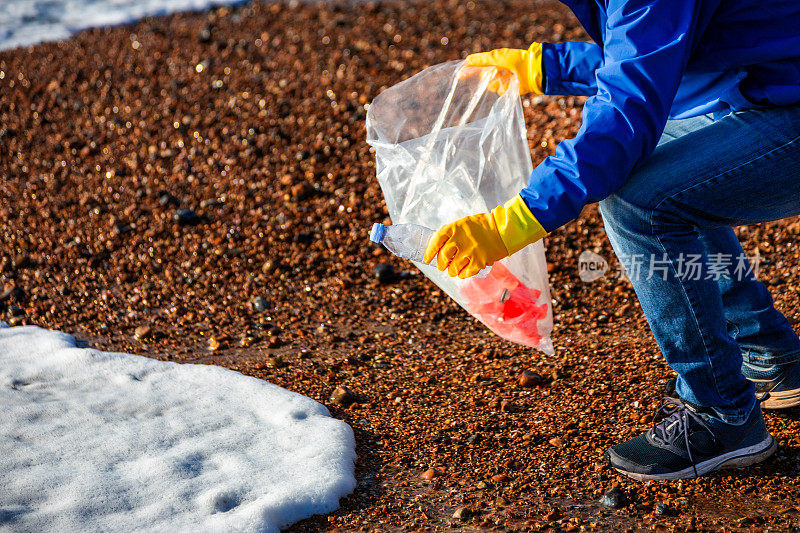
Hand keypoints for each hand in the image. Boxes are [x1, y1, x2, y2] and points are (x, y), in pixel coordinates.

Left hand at [424, 195, 546, 278]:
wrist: (504, 229)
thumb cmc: (483, 226)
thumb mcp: (464, 223)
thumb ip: (452, 233)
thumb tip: (438, 246)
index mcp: (454, 228)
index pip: (436, 241)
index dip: (430, 252)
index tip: (427, 259)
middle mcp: (460, 240)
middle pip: (443, 257)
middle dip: (440, 264)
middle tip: (442, 266)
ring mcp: (469, 252)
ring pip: (453, 268)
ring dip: (451, 271)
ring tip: (453, 270)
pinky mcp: (479, 262)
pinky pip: (465, 273)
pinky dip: (462, 275)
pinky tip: (463, 273)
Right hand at [461, 43, 543, 95]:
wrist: (532, 70)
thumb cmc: (514, 60)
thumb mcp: (496, 57)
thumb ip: (481, 59)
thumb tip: (467, 60)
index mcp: (494, 62)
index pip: (477, 67)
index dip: (469, 71)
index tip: (459, 75)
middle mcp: (497, 72)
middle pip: (483, 78)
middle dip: (487, 76)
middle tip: (496, 72)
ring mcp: (503, 81)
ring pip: (491, 86)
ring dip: (496, 82)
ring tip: (506, 76)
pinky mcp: (509, 89)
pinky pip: (500, 91)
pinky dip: (503, 87)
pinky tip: (511, 82)